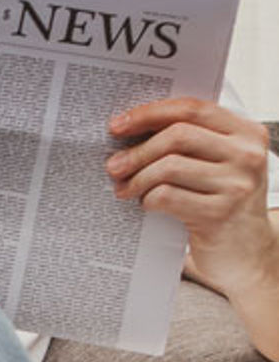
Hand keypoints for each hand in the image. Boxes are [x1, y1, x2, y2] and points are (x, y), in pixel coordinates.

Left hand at [107, 97, 275, 297]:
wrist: (246, 252)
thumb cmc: (220, 199)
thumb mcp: (216, 163)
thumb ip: (188, 139)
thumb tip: (129, 125)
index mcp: (246, 133)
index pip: (192, 109)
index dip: (150, 113)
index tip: (118, 125)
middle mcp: (248, 156)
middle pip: (177, 136)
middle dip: (137, 150)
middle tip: (113, 165)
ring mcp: (237, 185)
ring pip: (169, 167)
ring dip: (137, 178)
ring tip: (123, 187)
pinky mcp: (220, 214)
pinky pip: (168, 196)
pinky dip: (148, 199)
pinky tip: (146, 204)